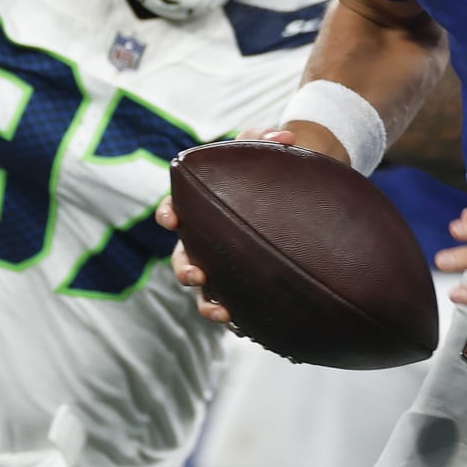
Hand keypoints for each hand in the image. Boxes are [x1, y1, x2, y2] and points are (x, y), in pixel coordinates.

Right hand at [157, 127, 295, 325]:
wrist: (296, 198)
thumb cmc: (269, 172)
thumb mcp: (265, 151)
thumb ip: (267, 140)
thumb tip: (285, 138)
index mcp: (201, 207)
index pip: (175, 209)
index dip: (169, 214)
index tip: (172, 218)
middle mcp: (205, 241)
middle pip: (183, 258)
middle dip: (185, 269)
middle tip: (197, 274)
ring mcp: (223, 267)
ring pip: (205, 292)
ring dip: (208, 303)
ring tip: (222, 312)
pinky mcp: (244, 288)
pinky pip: (237, 309)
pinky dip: (238, 321)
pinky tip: (250, 328)